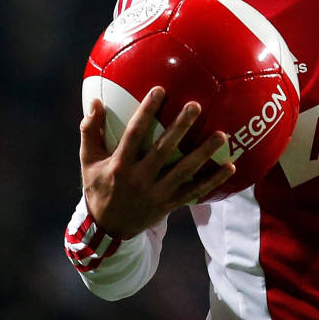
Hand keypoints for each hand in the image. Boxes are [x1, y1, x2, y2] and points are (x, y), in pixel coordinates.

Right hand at [79, 87, 234, 238]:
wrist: (108, 229)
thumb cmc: (98, 187)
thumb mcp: (88, 161)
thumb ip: (90, 131)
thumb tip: (95, 100)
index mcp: (119, 165)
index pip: (134, 134)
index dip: (146, 111)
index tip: (159, 90)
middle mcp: (139, 179)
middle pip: (164, 150)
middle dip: (180, 127)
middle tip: (195, 105)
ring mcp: (156, 194)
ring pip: (184, 171)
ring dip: (204, 153)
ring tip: (222, 135)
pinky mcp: (169, 205)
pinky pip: (194, 192)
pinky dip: (213, 181)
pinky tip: (230, 167)